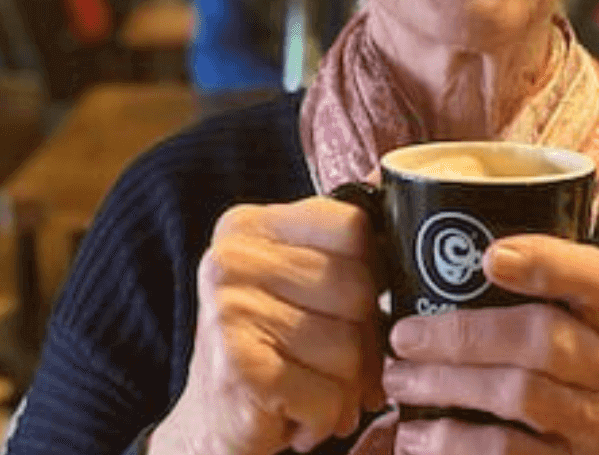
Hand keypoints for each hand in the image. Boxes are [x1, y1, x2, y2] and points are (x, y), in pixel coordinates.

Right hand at [150, 198, 385, 454]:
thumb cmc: (267, 341)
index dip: (376, 270)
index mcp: (250, 225)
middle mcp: (232, 260)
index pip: (353, 227)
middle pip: (358, 289)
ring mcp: (231, 312)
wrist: (208, 423)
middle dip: (366, 338)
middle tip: (343, 361)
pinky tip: (299, 413)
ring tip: (316, 387)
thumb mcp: (293, 274)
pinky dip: (326, 417)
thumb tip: (390, 175)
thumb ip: (336, 235)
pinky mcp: (239, 370)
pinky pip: (329, 396)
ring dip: (347, 386)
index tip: (361, 299)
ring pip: (349, 348)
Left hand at [383, 236, 598, 454]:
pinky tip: (419, 436)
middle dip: (462, 335)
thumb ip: (545, 291)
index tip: (490, 256)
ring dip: (448, 388)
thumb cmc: (595, 374)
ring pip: (520, 398)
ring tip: (400, 381)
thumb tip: (454, 254)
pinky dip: (456, 444)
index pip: (595, 277)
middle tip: (404, 336)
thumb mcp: (594, 326)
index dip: (545, 262)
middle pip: (541, 340)